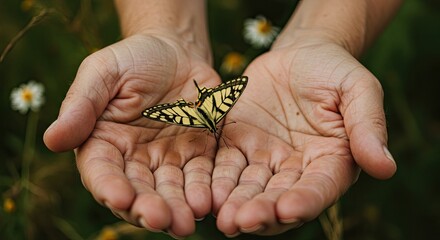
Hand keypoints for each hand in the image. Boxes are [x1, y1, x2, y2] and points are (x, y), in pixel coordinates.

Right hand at [44, 34, 219, 236]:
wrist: (175, 51)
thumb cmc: (133, 59)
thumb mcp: (104, 71)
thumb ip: (82, 103)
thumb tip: (52, 140)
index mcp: (105, 143)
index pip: (102, 171)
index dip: (109, 187)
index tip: (120, 197)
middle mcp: (135, 160)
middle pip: (138, 191)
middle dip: (148, 208)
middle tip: (160, 219)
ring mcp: (168, 160)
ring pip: (170, 192)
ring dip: (177, 209)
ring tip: (185, 223)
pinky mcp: (198, 155)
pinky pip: (201, 177)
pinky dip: (204, 191)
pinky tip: (209, 203)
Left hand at [212, 41, 396, 235]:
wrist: (298, 55)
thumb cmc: (334, 71)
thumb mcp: (358, 89)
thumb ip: (367, 126)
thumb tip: (385, 167)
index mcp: (329, 161)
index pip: (318, 187)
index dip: (304, 200)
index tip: (288, 209)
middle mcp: (295, 169)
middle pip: (278, 197)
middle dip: (261, 211)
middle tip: (242, 222)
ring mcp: (264, 159)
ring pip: (248, 187)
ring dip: (235, 204)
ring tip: (222, 218)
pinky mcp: (237, 145)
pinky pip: (225, 165)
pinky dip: (216, 180)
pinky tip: (206, 193)